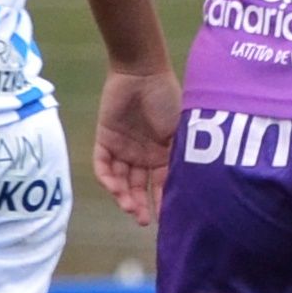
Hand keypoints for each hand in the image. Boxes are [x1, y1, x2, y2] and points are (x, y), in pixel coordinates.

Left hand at [90, 66, 179, 230]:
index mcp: (163, 154)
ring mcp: (123, 149)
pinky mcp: (105, 140)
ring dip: (123, 195)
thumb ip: (180, 157)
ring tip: (129, 207)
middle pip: (139, 187)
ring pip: (120, 180)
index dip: (163, 202)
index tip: (166, 220)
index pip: (162, 185)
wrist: (142, 72)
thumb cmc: (167, 99)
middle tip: (142, 220)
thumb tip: (189, 189)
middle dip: (140, 205)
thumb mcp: (181, 131)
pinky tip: (114, 188)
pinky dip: (107, 178)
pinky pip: (103, 164)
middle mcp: (143, 156)